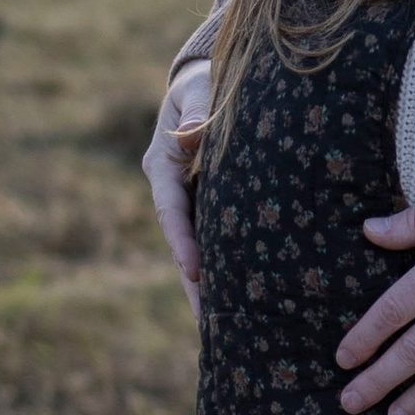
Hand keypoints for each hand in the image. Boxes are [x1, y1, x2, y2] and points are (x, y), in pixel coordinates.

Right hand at [142, 63, 211, 316]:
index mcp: (163, 164)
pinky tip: (250, 302)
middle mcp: (173, 189)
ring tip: (230, 333)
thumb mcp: (200, 90)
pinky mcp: (212, 206)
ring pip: (202, 250)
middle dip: (196, 285)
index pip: (170, 209)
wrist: (210, 81)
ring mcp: (192, 201)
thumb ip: (199, 111)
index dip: (181, 241)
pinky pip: (221, 241)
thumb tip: (193, 134)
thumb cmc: (206, 82)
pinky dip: (229, 269)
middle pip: (184, 244)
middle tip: (212, 328)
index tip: (195, 273)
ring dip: (212, 288)